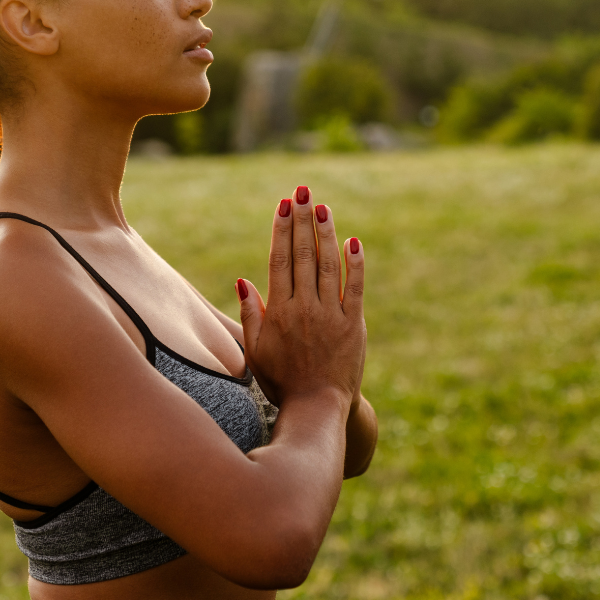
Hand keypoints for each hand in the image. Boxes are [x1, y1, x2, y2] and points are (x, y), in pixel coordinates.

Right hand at [236, 187, 365, 409]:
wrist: (317, 407)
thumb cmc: (281, 381)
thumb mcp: (255, 351)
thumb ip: (250, 314)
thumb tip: (244, 280)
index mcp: (279, 312)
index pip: (280, 260)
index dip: (282, 229)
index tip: (284, 205)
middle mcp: (305, 308)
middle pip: (304, 255)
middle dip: (303, 220)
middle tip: (302, 192)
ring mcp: (332, 316)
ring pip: (329, 265)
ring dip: (326, 233)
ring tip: (323, 206)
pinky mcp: (354, 325)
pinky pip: (355, 288)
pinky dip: (355, 264)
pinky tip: (353, 241)